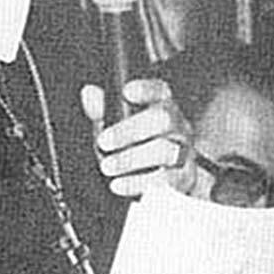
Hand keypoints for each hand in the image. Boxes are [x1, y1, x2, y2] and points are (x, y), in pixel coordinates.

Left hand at [81, 79, 204, 197]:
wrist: (160, 178)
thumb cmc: (132, 143)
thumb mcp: (113, 124)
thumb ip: (100, 108)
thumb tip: (89, 92)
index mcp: (161, 105)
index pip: (159, 90)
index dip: (145, 89)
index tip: (126, 92)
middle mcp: (177, 124)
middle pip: (164, 119)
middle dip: (130, 130)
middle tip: (103, 142)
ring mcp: (184, 151)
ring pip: (166, 150)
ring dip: (131, 159)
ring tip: (106, 166)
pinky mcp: (184, 177)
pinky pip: (166, 180)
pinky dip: (138, 183)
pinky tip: (117, 184)